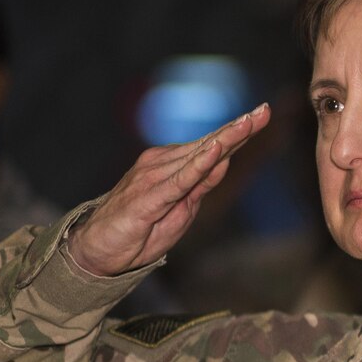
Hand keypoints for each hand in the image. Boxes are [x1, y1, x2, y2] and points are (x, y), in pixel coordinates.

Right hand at [66, 104, 270, 275]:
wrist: (97, 250)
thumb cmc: (140, 230)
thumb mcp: (182, 209)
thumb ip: (202, 184)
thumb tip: (226, 160)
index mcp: (172, 166)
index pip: (211, 146)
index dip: (237, 131)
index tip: (262, 113)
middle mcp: (162, 163)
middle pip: (209, 144)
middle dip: (239, 128)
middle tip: (263, 110)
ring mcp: (154, 176)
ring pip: (199, 155)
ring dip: (226, 138)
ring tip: (249, 121)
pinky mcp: (149, 195)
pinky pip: (181, 178)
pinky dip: (201, 163)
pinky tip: (217, 150)